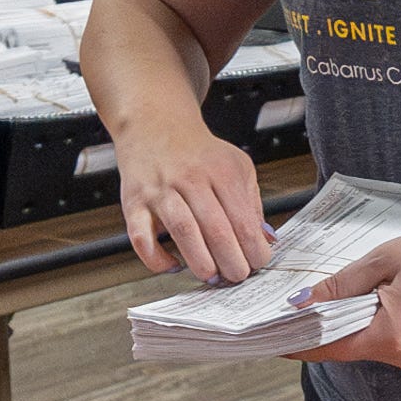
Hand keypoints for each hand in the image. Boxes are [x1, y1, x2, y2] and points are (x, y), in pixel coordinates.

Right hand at [117, 116, 276, 282]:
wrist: (156, 124)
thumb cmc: (198, 153)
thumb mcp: (236, 166)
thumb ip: (251, 202)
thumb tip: (265, 239)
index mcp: (221, 172)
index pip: (243, 219)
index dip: (254, 248)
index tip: (257, 262)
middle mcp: (190, 179)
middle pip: (216, 228)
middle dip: (231, 260)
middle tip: (237, 275)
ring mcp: (160, 191)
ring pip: (182, 231)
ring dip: (200, 260)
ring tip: (211, 275)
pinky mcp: (134, 203)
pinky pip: (141, 238)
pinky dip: (156, 258)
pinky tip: (172, 266)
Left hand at [300, 211, 400, 372]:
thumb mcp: (385, 260)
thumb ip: (339, 286)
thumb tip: (300, 303)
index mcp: (395, 335)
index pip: (329, 346)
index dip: (295, 339)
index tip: (266, 333)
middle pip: (346, 347)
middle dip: (320, 326)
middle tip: (292, 305)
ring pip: (366, 344)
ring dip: (347, 322)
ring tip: (333, 295)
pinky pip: (386, 341)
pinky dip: (371, 323)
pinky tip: (367, 300)